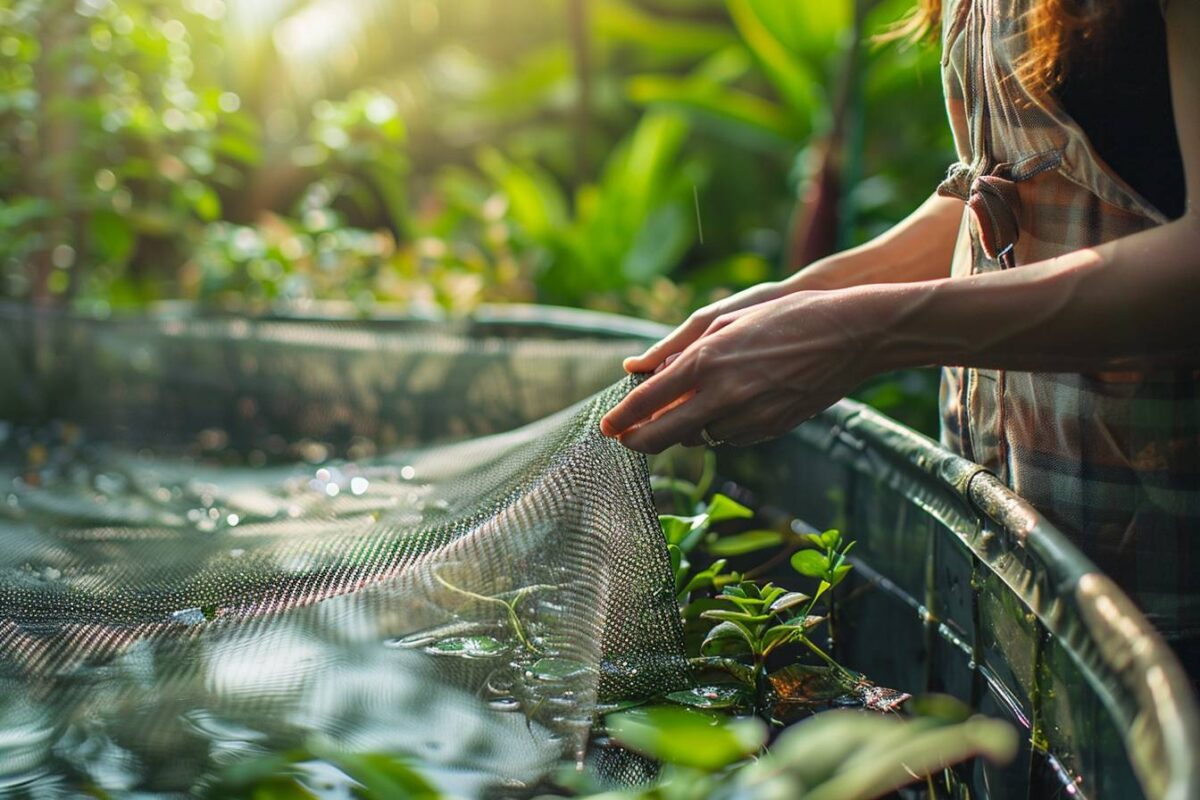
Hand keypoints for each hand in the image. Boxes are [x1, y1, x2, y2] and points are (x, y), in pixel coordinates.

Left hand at [601, 289, 882, 453]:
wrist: (852, 335)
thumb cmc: (786, 315)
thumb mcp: (725, 319)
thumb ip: (676, 347)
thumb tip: (635, 367)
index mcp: (706, 361)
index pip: (647, 402)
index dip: (620, 419)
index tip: (605, 428)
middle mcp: (722, 394)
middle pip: (661, 436)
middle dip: (637, 441)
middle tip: (624, 439)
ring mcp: (748, 416)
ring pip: (696, 439)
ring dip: (680, 430)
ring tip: (674, 413)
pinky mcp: (770, 429)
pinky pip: (728, 438)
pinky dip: (715, 428)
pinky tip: (719, 409)